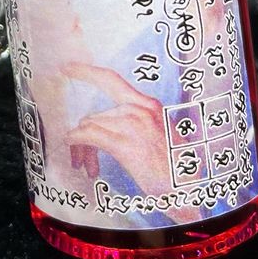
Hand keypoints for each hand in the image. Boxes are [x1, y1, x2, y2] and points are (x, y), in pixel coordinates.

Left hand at [63, 62, 169, 198]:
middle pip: (96, 115)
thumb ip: (137, 123)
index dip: (87, 72)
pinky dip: (77, 141)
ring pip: (91, 126)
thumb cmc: (175, 168)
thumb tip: (107, 125)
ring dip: (83, 147)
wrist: (189, 190)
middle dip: (85, 133)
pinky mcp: (126, 144)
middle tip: (79, 153)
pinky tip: (75, 150)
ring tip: (87, 166)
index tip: (68, 67)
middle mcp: (140, 109)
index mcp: (148, 105)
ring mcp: (133, 125)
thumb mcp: (160, 134)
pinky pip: (90, 136)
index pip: (111, 80)